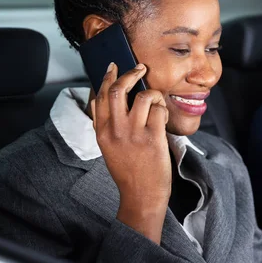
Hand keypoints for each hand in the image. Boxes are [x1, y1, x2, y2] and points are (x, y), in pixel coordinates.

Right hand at [91, 62, 170, 243]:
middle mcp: (115, 130)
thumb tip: (99, 100)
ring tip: (156, 103)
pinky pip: (159, 109)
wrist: (141, 196)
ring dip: (153, 94)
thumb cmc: (128, 171)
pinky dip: (162, 109)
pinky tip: (162, 118)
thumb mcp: (107, 148)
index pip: (99, 96)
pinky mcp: (153, 137)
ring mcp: (134, 133)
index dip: (106, 78)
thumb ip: (104, 125)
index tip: (113, 66)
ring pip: (142, 96)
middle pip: (117, 90)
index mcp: (102, 132)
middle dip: (129, 74)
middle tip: (140, 68)